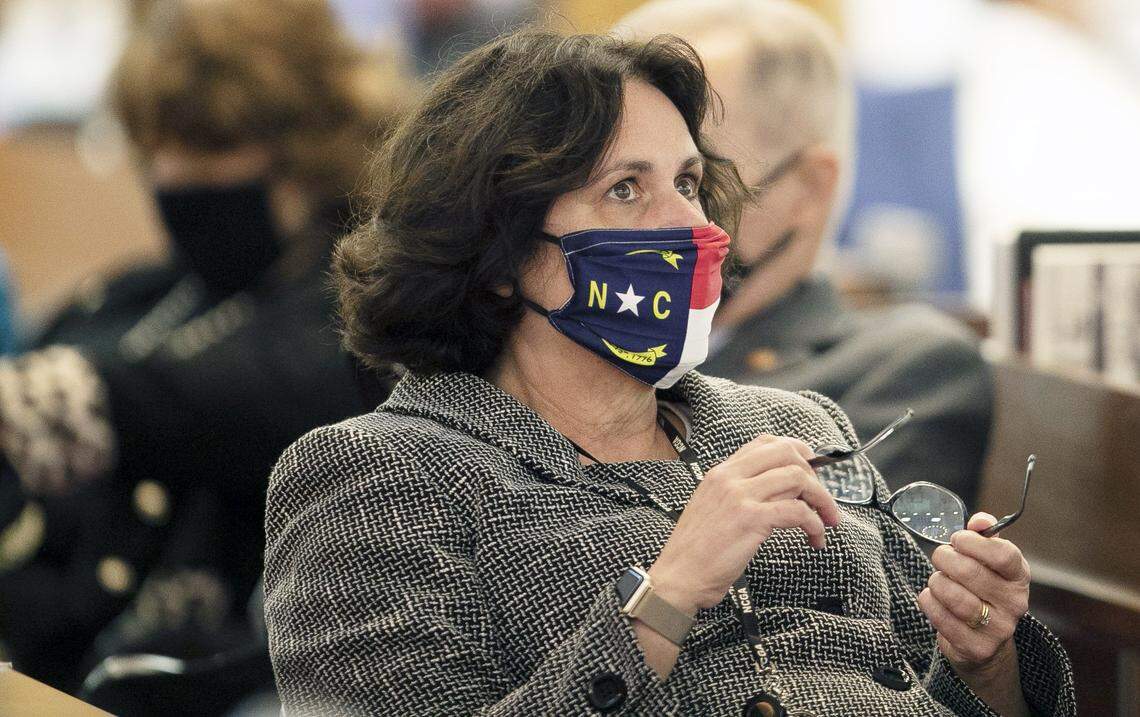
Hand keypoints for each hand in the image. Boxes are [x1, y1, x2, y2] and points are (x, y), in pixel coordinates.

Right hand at [648, 435, 841, 612]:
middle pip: (787, 452)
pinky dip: (815, 524)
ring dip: (822, 500)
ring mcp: (740, 496)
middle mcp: (730, 477)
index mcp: (721, 472)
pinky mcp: (750, 519)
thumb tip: (781, 489)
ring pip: (798, 478)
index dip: (797, 453)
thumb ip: (740, 493)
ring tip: (826, 521)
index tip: (811, 473)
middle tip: (822, 499)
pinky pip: (797, 510)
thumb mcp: (713, 508)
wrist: (678, 576)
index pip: (765, 442)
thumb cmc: (696, 551)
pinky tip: (815, 538)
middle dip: (815, 474)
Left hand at [917, 512, 1030, 672]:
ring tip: (938, 580)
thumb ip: (985, 536)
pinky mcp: (977, 648)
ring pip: (955, 597)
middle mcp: (1015, 603)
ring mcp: (998, 629)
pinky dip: (929, 602)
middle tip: (940, 557)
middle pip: (970, 572)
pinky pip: (941, 618)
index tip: (957, 539)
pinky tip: (933, 598)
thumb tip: (980, 521)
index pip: (1003, 554)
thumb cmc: (982, 588)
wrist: (985, 639)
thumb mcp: (989, 561)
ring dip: (937, 582)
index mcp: (1018, 576)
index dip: (973, 542)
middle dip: (945, 558)